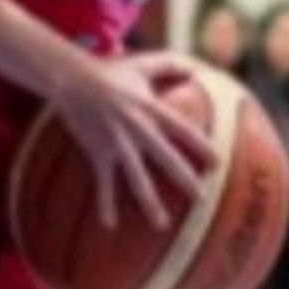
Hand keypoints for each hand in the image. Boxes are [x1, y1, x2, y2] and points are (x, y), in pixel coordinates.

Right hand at [50, 52, 216, 231]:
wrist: (70, 78)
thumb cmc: (109, 70)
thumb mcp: (143, 63)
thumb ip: (171, 64)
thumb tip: (201, 68)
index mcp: (151, 108)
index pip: (182, 129)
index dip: (201, 146)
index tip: (218, 163)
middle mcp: (137, 128)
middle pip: (166, 158)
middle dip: (184, 179)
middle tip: (201, 199)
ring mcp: (116, 143)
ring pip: (136, 178)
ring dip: (149, 202)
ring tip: (161, 225)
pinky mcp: (97, 152)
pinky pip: (102, 182)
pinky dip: (105, 203)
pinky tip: (110, 224)